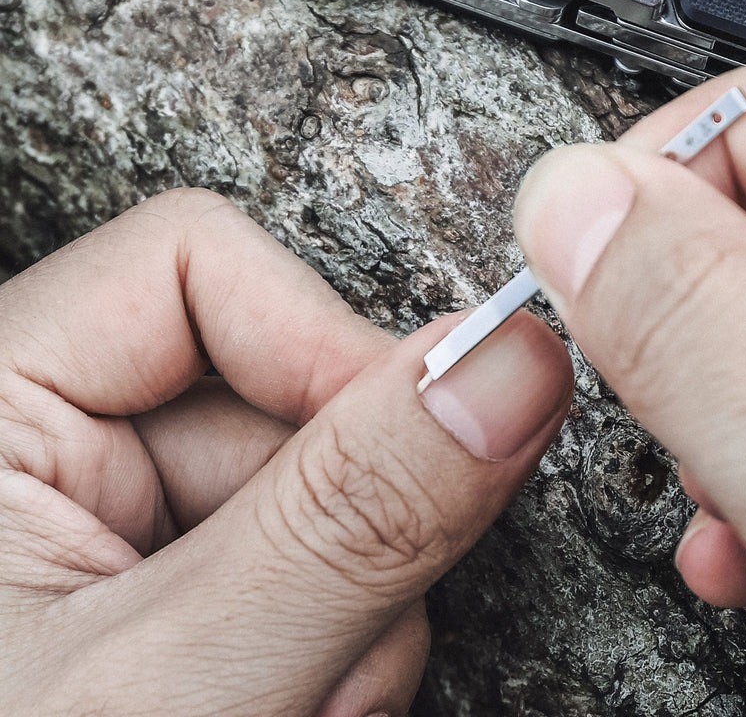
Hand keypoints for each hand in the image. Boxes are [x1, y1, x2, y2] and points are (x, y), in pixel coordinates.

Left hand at [0, 189, 571, 715]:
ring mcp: (114, 521)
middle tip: (323, 666)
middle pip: (277, 385)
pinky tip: (293, 707)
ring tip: (299, 709)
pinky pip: (311, 561)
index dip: (323, 336)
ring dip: (349, 606)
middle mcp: (43, 442)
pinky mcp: (171, 587)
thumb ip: (354, 515)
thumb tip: (511, 359)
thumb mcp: (172, 693)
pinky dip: (335, 644)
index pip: (197, 261)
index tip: (423, 446)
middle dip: (346, 523)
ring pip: (318, 487)